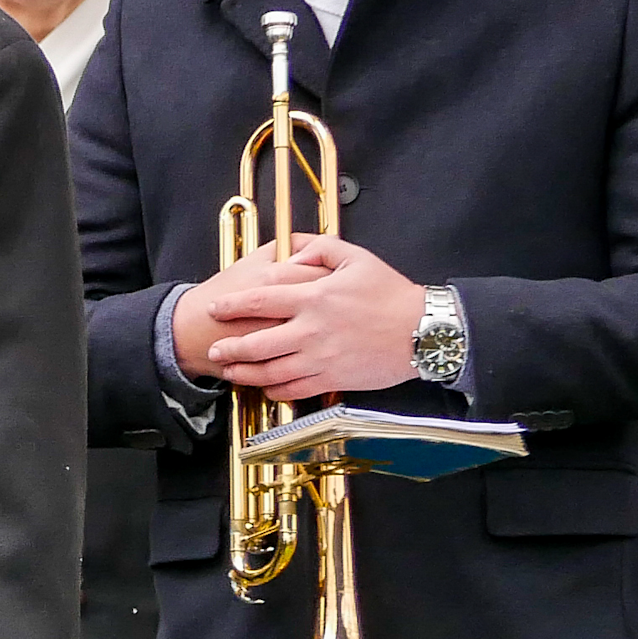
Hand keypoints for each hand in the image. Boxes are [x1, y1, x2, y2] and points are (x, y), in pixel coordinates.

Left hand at [184, 233, 424, 398]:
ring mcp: (320, 358)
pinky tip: (265, 387)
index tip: (214, 309)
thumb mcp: (357, 257)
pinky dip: (273, 390)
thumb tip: (295, 250)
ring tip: (230, 371)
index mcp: (314, 297)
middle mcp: (311, 330)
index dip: (231, 306)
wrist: (423, 332)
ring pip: (270, 371)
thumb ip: (321, 248)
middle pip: (255, 343)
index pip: (259, 300)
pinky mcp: (332, 379)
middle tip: (214, 349)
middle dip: (229, 348)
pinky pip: (293, 390)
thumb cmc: (391, 293)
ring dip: (244, 373)